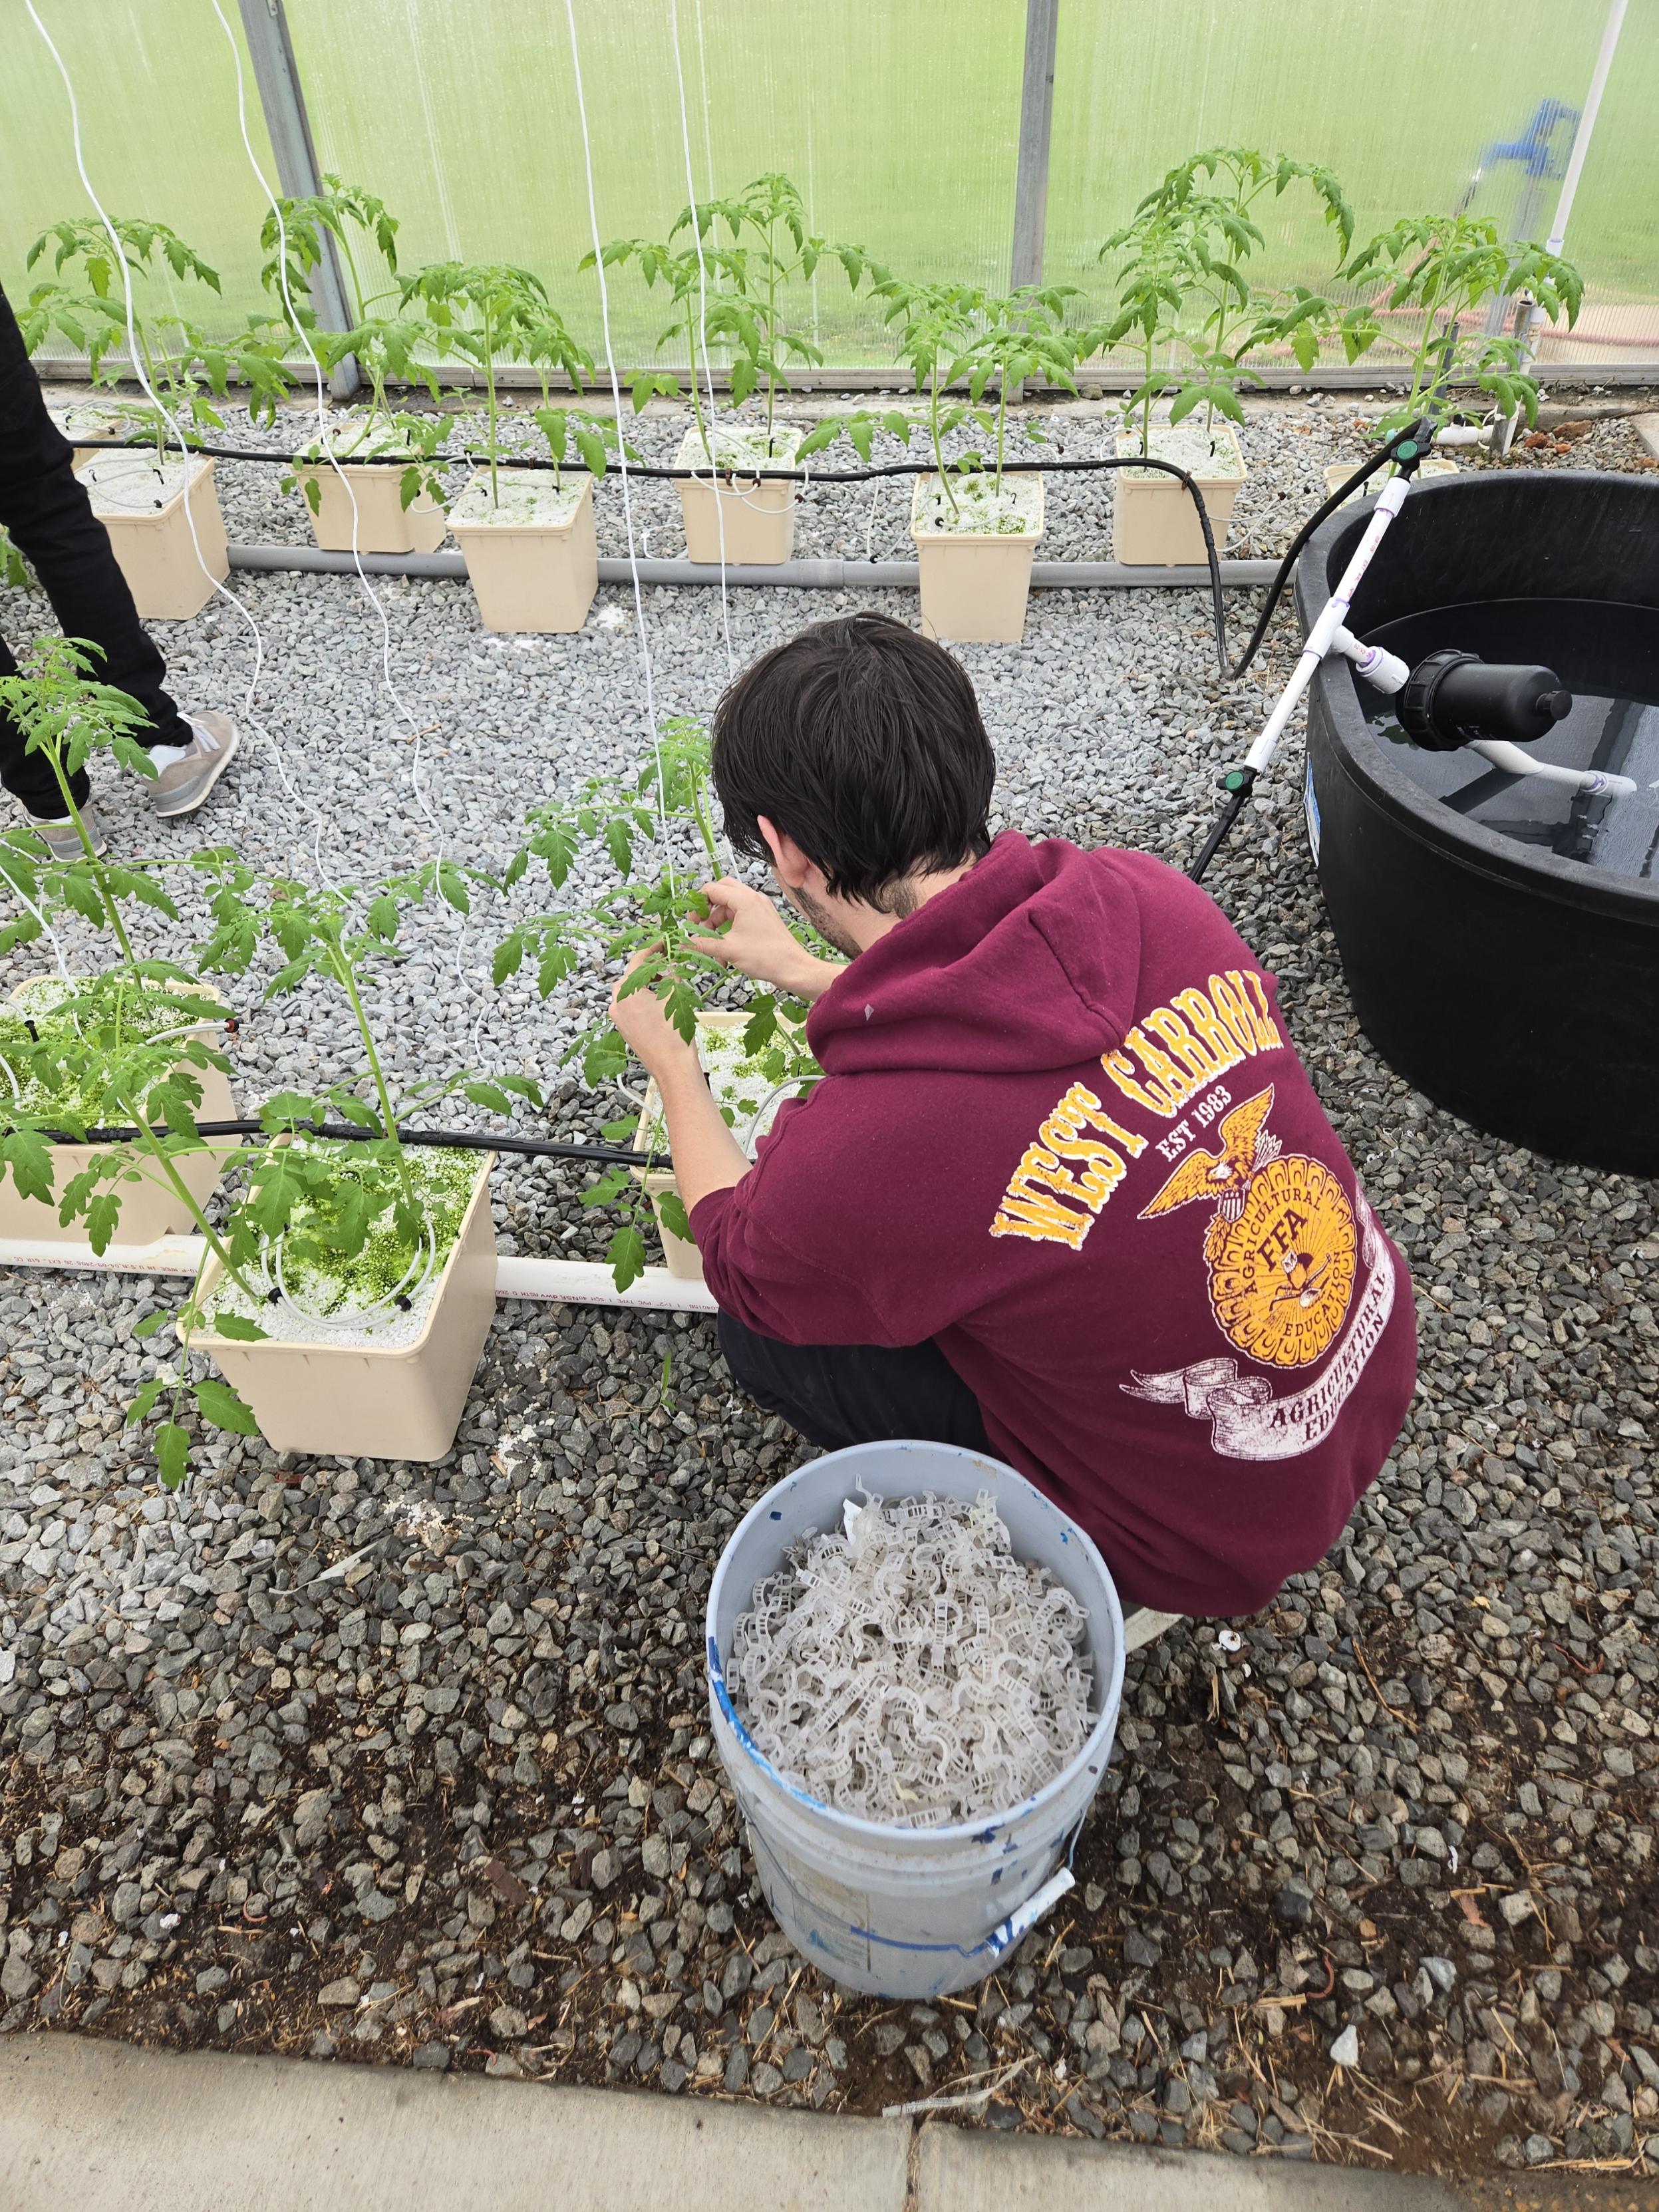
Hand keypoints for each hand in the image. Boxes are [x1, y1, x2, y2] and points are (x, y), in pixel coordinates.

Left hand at [608, 950, 698, 1082]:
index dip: (653, 950)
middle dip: (650, 967)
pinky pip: (631, 1006)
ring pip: (631, 991)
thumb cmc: (673, 1036)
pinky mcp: (624, 1029)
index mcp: (626, 993)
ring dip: (647, 983)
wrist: (672, 1067)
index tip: (663, 943)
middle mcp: (616, 1004)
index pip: (638, 962)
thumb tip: (672, 961)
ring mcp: (618, 1018)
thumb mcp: (675, 996)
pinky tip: (660, 999)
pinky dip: (643, 998)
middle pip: (632, 976)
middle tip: (668, 961)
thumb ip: (671, 974)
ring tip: (667, 981)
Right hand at [689, 876, 838, 999]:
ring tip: (711, 946)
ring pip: (730, 908)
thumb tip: (682, 943)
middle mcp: (753, 898)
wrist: (793, 968)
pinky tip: (724, 953)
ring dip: (717, 924)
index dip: (697, 904)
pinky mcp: (763, 919)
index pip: (712, 889)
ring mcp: (760, 908)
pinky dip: (729, 931)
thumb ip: (702, 944)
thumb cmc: (765, 956)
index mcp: (744, 899)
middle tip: (699, 925)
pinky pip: (740, 918)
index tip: (691, 922)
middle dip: (707, 909)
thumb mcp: (728, 950)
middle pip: (722, 892)